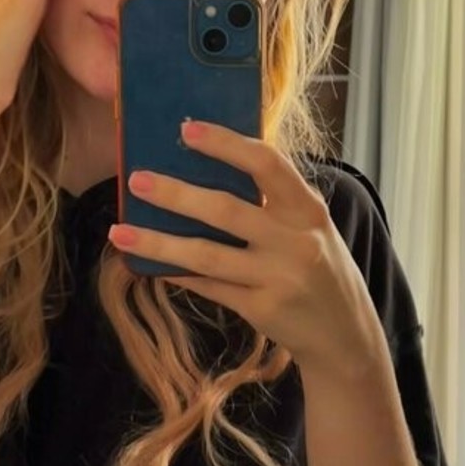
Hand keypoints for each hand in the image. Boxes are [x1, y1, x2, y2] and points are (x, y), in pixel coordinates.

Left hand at [107, 120, 392, 381]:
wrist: (345, 336)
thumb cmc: (319, 268)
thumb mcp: (309, 228)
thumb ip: (273, 201)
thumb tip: (204, 170)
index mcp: (308, 209)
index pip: (267, 164)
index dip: (226, 144)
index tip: (187, 129)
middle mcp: (296, 241)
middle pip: (225, 209)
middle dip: (175, 194)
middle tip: (135, 180)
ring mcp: (278, 278)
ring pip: (206, 254)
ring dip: (158, 241)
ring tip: (119, 230)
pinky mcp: (261, 310)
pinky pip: (208, 286)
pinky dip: (176, 273)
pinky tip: (149, 264)